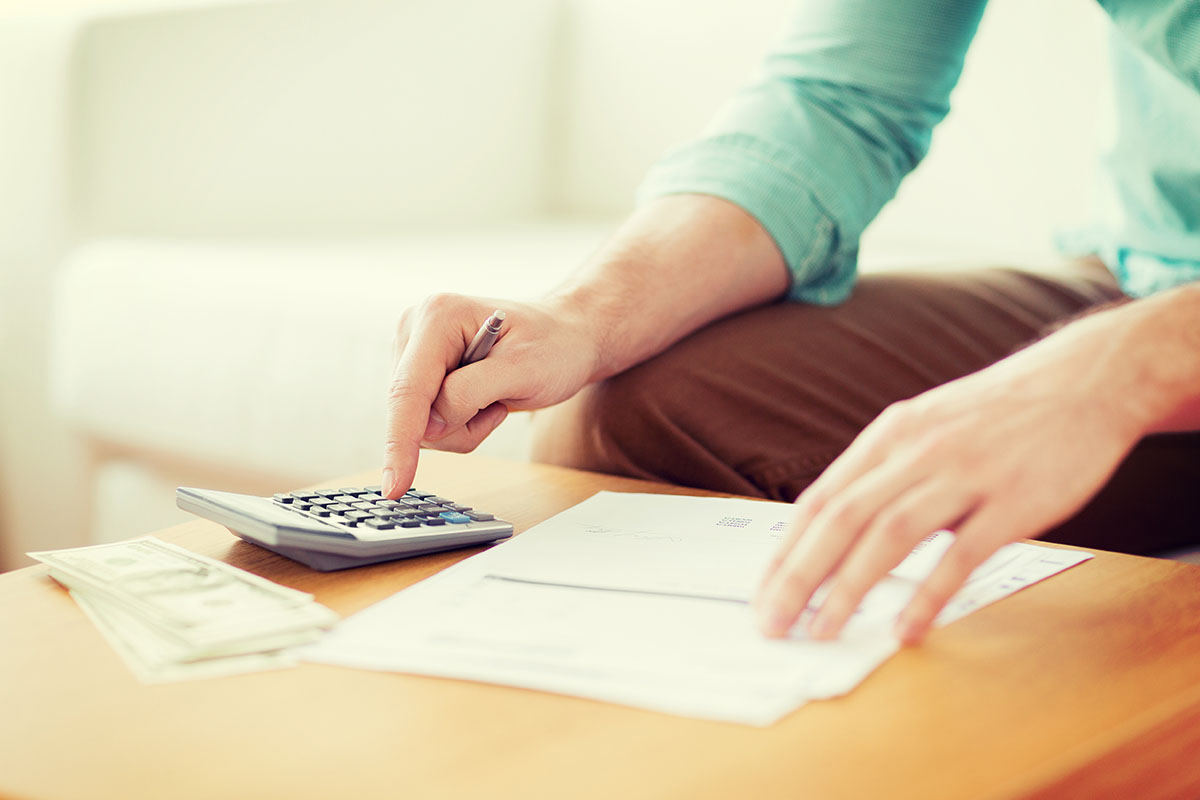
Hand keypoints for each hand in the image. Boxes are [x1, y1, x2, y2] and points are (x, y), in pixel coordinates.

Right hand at [382, 293, 599, 497]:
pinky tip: (484, 399)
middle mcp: (415, 330)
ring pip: (418, 424)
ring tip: (495, 398)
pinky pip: (427, 423)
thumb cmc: (552, 347)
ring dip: (461, 426)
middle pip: (411, 412)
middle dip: (456, 426)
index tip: (394, 487)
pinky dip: (459, 424)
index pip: (407, 390)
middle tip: (499, 406)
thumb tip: (428, 426)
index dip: (399, 442)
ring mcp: (413, 353)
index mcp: (437, 317)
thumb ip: (470, 393)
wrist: (564, 337)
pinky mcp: (419, 375)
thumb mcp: (523, 370)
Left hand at [753, 308, 1153, 644]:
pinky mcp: (1013, 501)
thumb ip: (883, 473)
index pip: (820, 500)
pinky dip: (927, 595)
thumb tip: (834, 530)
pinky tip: (905, 629)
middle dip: (799, 578)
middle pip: (841, 520)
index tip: (762, 593)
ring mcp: (964, 475)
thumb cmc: (994, 415)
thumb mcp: (925, 426)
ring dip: (847, 589)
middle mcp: (916, 452)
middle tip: (773, 623)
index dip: (785, 551)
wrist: (1082, 382)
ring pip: (888, 536)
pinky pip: (961, 556)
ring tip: (821, 630)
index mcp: (889, 436)